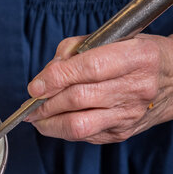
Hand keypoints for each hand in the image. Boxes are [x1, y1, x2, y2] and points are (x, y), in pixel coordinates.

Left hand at [27, 34, 172, 142]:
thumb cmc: (142, 56)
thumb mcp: (117, 38)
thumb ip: (78, 48)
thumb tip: (47, 72)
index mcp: (136, 57)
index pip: (89, 68)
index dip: (56, 78)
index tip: (35, 85)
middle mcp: (135, 88)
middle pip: (79, 99)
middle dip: (46, 103)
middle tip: (31, 103)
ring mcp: (129, 114)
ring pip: (79, 125)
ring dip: (49, 123)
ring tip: (36, 117)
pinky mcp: (122, 133)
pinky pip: (85, 136)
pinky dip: (63, 130)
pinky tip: (56, 121)